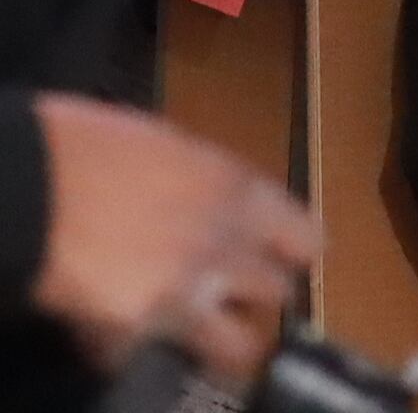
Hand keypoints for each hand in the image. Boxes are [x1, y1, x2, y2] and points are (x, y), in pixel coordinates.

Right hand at [28, 93, 314, 381]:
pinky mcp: (137, 330)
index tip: (280, 260)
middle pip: (275, 292)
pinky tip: (112, 339)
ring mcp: (186, 291)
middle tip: (227, 295)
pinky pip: (144, 358)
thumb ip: (203, 183)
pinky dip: (130, 352)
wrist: (25, 185)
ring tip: (191, 336)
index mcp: (237, 189)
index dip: (291, 253)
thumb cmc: (84, 144)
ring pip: (236, 345)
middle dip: (252, 296)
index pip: (305, 237)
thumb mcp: (165, 146)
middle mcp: (226, 243)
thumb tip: (208, 202)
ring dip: (214, 340)